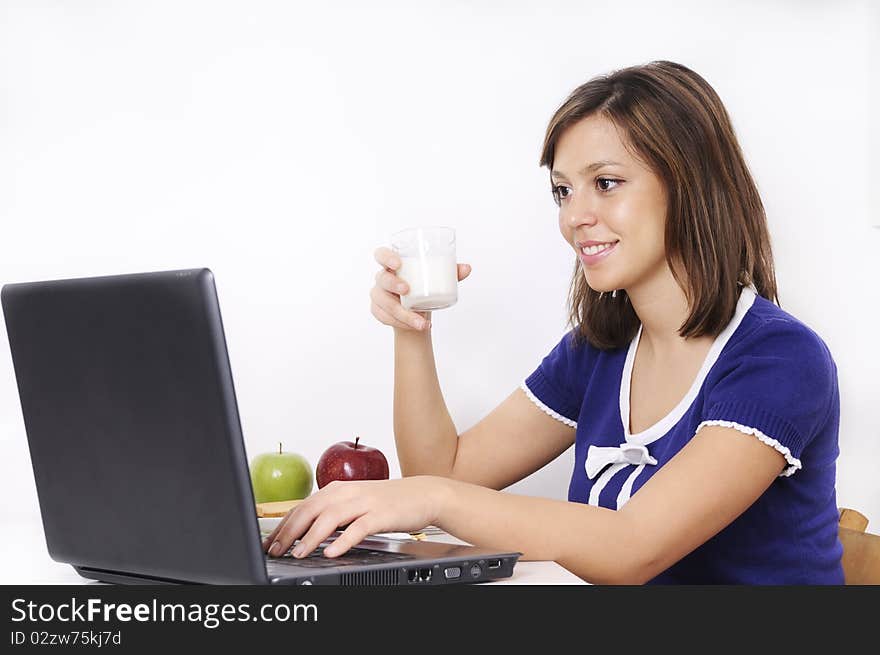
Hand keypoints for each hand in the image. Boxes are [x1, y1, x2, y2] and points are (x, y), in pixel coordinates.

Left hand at [261, 476, 447, 558]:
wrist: (423, 494)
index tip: (269, 543)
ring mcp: (364, 502)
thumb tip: (304, 531)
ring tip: (298, 553)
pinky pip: (358, 528)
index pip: (302, 506)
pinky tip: (331, 552)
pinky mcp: (380, 514)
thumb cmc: (388, 502)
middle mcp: (347, 493)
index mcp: (338, 490)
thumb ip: (332, 513)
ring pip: (330, 518)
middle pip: (310, 510)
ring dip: (310, 537)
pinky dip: (342, 541)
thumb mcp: (355, 503)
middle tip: (275, 550)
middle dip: (289, 532)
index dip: (283, 525)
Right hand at [370, 246, 471, 331]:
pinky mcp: (378, 310)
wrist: (417, 312)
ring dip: (401, 313)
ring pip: (383, 302)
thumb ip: (451, 273)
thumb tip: (467, 268)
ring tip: (419, 321)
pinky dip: (399, 323)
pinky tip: (413, 326)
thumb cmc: (424, 289)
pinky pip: (384, 317)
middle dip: (393, 284)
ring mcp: (378, 295)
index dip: (386, 257)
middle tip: (407, 290)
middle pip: (381, 278)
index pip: (381, 255)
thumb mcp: (437, 281)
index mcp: (393, 265)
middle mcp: (382, 278)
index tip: (398, 263)